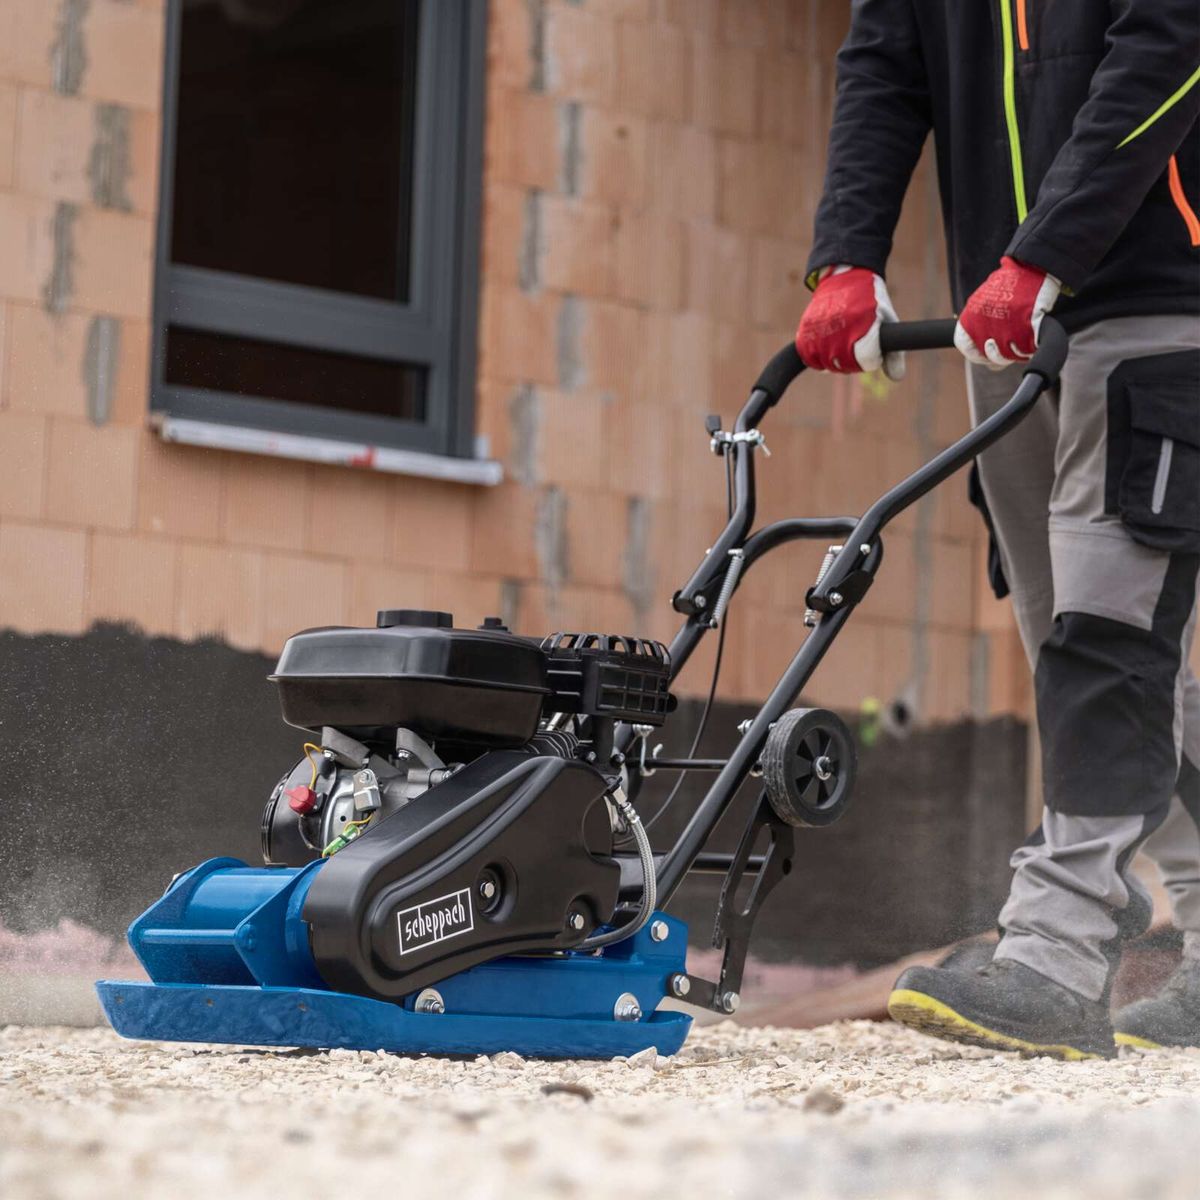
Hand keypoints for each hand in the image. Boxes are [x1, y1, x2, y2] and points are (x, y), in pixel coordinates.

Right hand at [795, 266, 904, 380]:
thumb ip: (895, 353)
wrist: (844, 277)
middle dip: (853, 362)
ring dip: (834, 362)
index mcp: (864, 322)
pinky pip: (809, 357)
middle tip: (856, 348)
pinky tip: (825, 349)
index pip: (866, 360)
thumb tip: (897, 378)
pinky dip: (817, 358)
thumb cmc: (871, 302)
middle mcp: (841, 326)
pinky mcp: (806, 329)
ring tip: (841, 347)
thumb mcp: (888, 321)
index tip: (873, 348)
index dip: (872, 359)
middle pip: (846, 365)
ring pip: (826, 364)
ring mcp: (821, 327)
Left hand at [954, 256, 1060, 368]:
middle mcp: (985, 324)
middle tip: (1012, 344)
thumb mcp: (986, 303)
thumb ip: (983, 329)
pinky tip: (1033, 337)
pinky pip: (1029, 348)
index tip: (987, 352)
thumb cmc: (1011, 285)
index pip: (965, 347)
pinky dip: (1032, 346)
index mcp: (970, 318)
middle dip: (1003, 355)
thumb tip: (990, 363)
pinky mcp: (1027, 324)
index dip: (977, 355)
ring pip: (1010, 355)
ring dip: (1019, 352)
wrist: (1032, 264)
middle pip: (992, 357)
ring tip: (1024, 338)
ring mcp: (1006, 326)